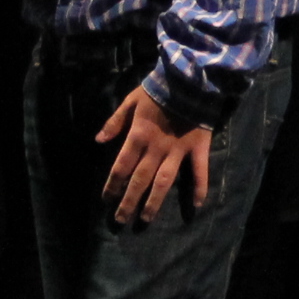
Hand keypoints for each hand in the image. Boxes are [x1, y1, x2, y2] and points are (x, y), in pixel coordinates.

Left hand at [95, 83, 210, 223]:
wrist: (189, 78)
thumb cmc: (157, 89)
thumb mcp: (131, 101)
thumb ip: (115, 122)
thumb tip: (98, 140)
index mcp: (138, 137)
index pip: (121, 167)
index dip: (112, 185)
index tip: (106, 200)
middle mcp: (156, 148)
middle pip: (139, 180)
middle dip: (128, 201)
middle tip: (120, 220)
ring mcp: (178, 150)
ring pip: (164, 182)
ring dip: (154, 202)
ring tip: (146, 219)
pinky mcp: (198, 148)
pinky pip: (199, 171)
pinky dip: (199, 188)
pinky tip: (196, 206)